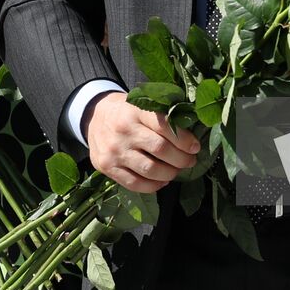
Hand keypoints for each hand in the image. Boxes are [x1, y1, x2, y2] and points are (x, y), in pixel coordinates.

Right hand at [82, 92, 199, 193]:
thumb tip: (191, 135)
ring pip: (150, 169)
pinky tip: (162, 181)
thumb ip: (162, 116)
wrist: (94, 117)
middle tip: (190, 160)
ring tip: (176, 171)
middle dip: (181, 159)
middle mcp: (124, 130)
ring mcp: (114, 151)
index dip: (184, 140)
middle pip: (161, 149)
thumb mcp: (142, 104)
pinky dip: (153, 186)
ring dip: (170, 173)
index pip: (165, 126)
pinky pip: (135, 183)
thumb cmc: (127, 111)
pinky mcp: (107, 167)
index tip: (195, 147)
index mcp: (136, 110)